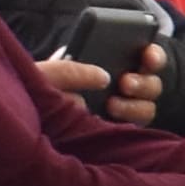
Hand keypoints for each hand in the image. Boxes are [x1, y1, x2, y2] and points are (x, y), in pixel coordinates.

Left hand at [29, 48, 156, 120]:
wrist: (31, 114)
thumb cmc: (42, 84)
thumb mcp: (49, 70)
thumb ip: (69, 68)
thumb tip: (102, 78)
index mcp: (116, 61)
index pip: (147, 56)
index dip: (154, 55)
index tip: (147, 56)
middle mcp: (125, 85)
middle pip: (152, 84)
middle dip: (143, 82)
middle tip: (125, 83)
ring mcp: (124, 109)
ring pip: (147, 108)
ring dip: (135, 105)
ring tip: (111, 105)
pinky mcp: (119, 130)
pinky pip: (136, 129)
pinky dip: (129, 123)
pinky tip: (110, 121)